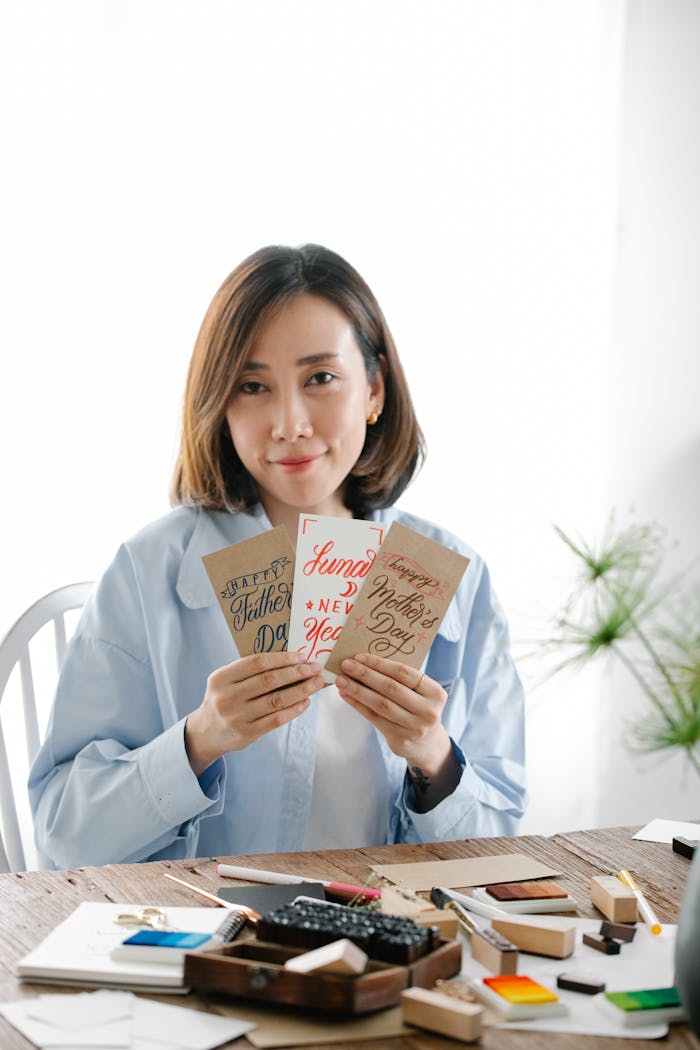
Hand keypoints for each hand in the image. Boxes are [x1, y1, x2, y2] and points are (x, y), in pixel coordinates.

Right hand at [185, 652, 323, 774]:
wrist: (206, 732)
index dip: (282, 658)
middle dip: (297, 672)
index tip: (302, 655)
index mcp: (221, 678)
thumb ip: (250, 671)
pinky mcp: (247, 734)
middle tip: (315, 667)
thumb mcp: (226, 680)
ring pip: (276, 701)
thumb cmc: (224, 698)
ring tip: (316, 683)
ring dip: (301, 690)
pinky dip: (294, 709)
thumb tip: (290, 660)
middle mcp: (227, 697)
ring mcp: (237, 717)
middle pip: (269, 681)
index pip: (257, 663)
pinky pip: (276, 719)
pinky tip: (306, 701)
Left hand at [335, 653, 460, 809]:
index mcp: (435, 693)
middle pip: (391, 688)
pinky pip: (374, 718)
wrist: (427, 743)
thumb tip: (366, 661)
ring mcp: (414, 727)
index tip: (360, 656)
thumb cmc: (418, 708)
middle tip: (346, 665)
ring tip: (342, 680)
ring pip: (380, 704)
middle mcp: (427, 711)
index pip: (404, 673)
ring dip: (357, 690)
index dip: (380, 664)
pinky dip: (358, 705)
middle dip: (366, 674)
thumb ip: (401, 679)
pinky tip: (346, 695)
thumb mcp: (420, 693)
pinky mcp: (400, 740)